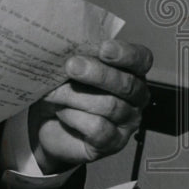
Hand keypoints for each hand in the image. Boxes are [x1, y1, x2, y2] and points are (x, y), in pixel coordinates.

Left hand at [28, 40, 151, 173]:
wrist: (47, 123)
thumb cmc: (63, 88)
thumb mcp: (69, 68)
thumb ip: (78, 56)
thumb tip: (70, 46)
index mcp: (130, 71)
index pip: (141, 59)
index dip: (125, 54)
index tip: (103, 48)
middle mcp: (135, 96)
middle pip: (126, 84)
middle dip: (97, 74)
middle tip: (71, 66)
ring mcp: (127, 121)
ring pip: (110, 106)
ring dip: (75, 96)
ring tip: (53, 93)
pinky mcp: (113, 142)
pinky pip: (99, 128)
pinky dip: (75, 118)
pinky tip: (61, 112)